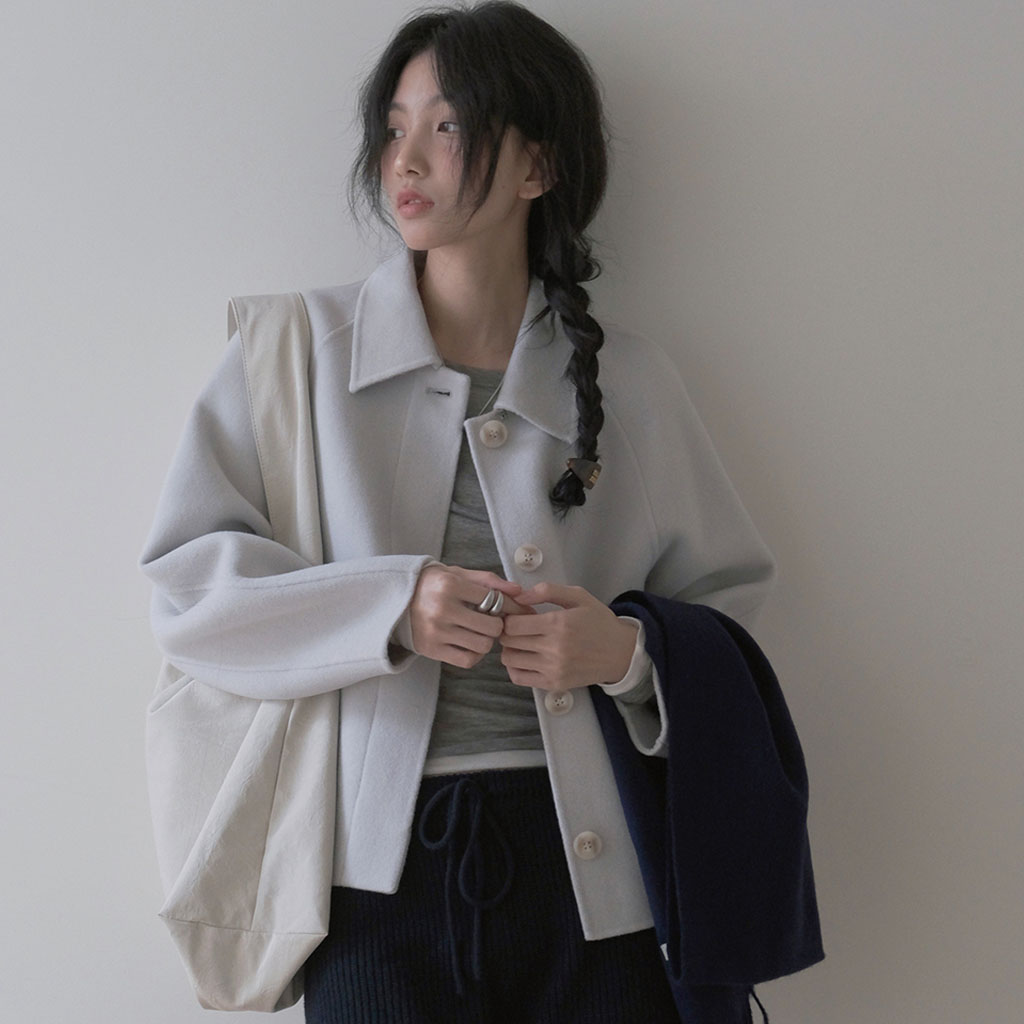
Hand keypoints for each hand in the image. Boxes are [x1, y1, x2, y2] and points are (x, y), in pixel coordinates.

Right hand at [409, 564, 531, 668]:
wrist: (395, 600)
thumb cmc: (433, 585)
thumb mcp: (457, 574)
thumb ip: (488, 581)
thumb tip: (518, 591)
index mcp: (450, 585)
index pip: (494, 599)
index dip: (508, 606)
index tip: (510, 609)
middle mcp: (442, 609)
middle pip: (492, 627)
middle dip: (498, 625)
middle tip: (491, 620)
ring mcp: (436, 631)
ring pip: (482, 645)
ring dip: (487, 640)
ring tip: (478, 631)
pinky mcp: (431, 649)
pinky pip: (467, 660)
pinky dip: (474, 655)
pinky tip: (469, 644)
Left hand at [498, 582, 638, 690]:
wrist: (621, 653)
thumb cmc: (599, 622)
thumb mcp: (578, 596)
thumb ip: (547, 591)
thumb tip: (519, 596)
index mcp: (559, 624)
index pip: (512, 624)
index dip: (509, 616)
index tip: (517, 614)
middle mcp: (554, 649)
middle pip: (508, 641)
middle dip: (507, 631)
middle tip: (518, 627)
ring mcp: (553, 669)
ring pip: (509, 659)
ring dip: (510, 648)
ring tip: (522, 642)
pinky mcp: (554, 684)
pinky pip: (518, 678)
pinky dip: (515, 667)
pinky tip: (525, 657)